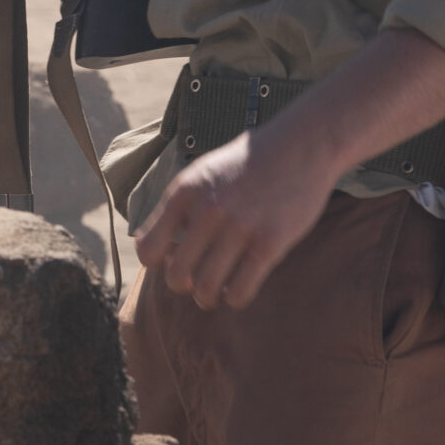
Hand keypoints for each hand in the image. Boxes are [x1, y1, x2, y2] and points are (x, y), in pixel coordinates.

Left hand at [134, 119, 340, 310]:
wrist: (300, 145)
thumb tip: (144, 245)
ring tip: (216, 292)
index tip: (175, 260)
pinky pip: (241, 291)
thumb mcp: (201, 174)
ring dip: (208, 298)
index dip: (157, 264)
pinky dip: (236, 299)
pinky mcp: (270, 243)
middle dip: (184, 287)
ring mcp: (240, 228)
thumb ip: (176, 207)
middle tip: (196, 283)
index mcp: (185, 193)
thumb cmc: (246, 165)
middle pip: (176, 276)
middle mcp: (208, 211)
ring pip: (206, 289)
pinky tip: (240, 288)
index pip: (148, 249)